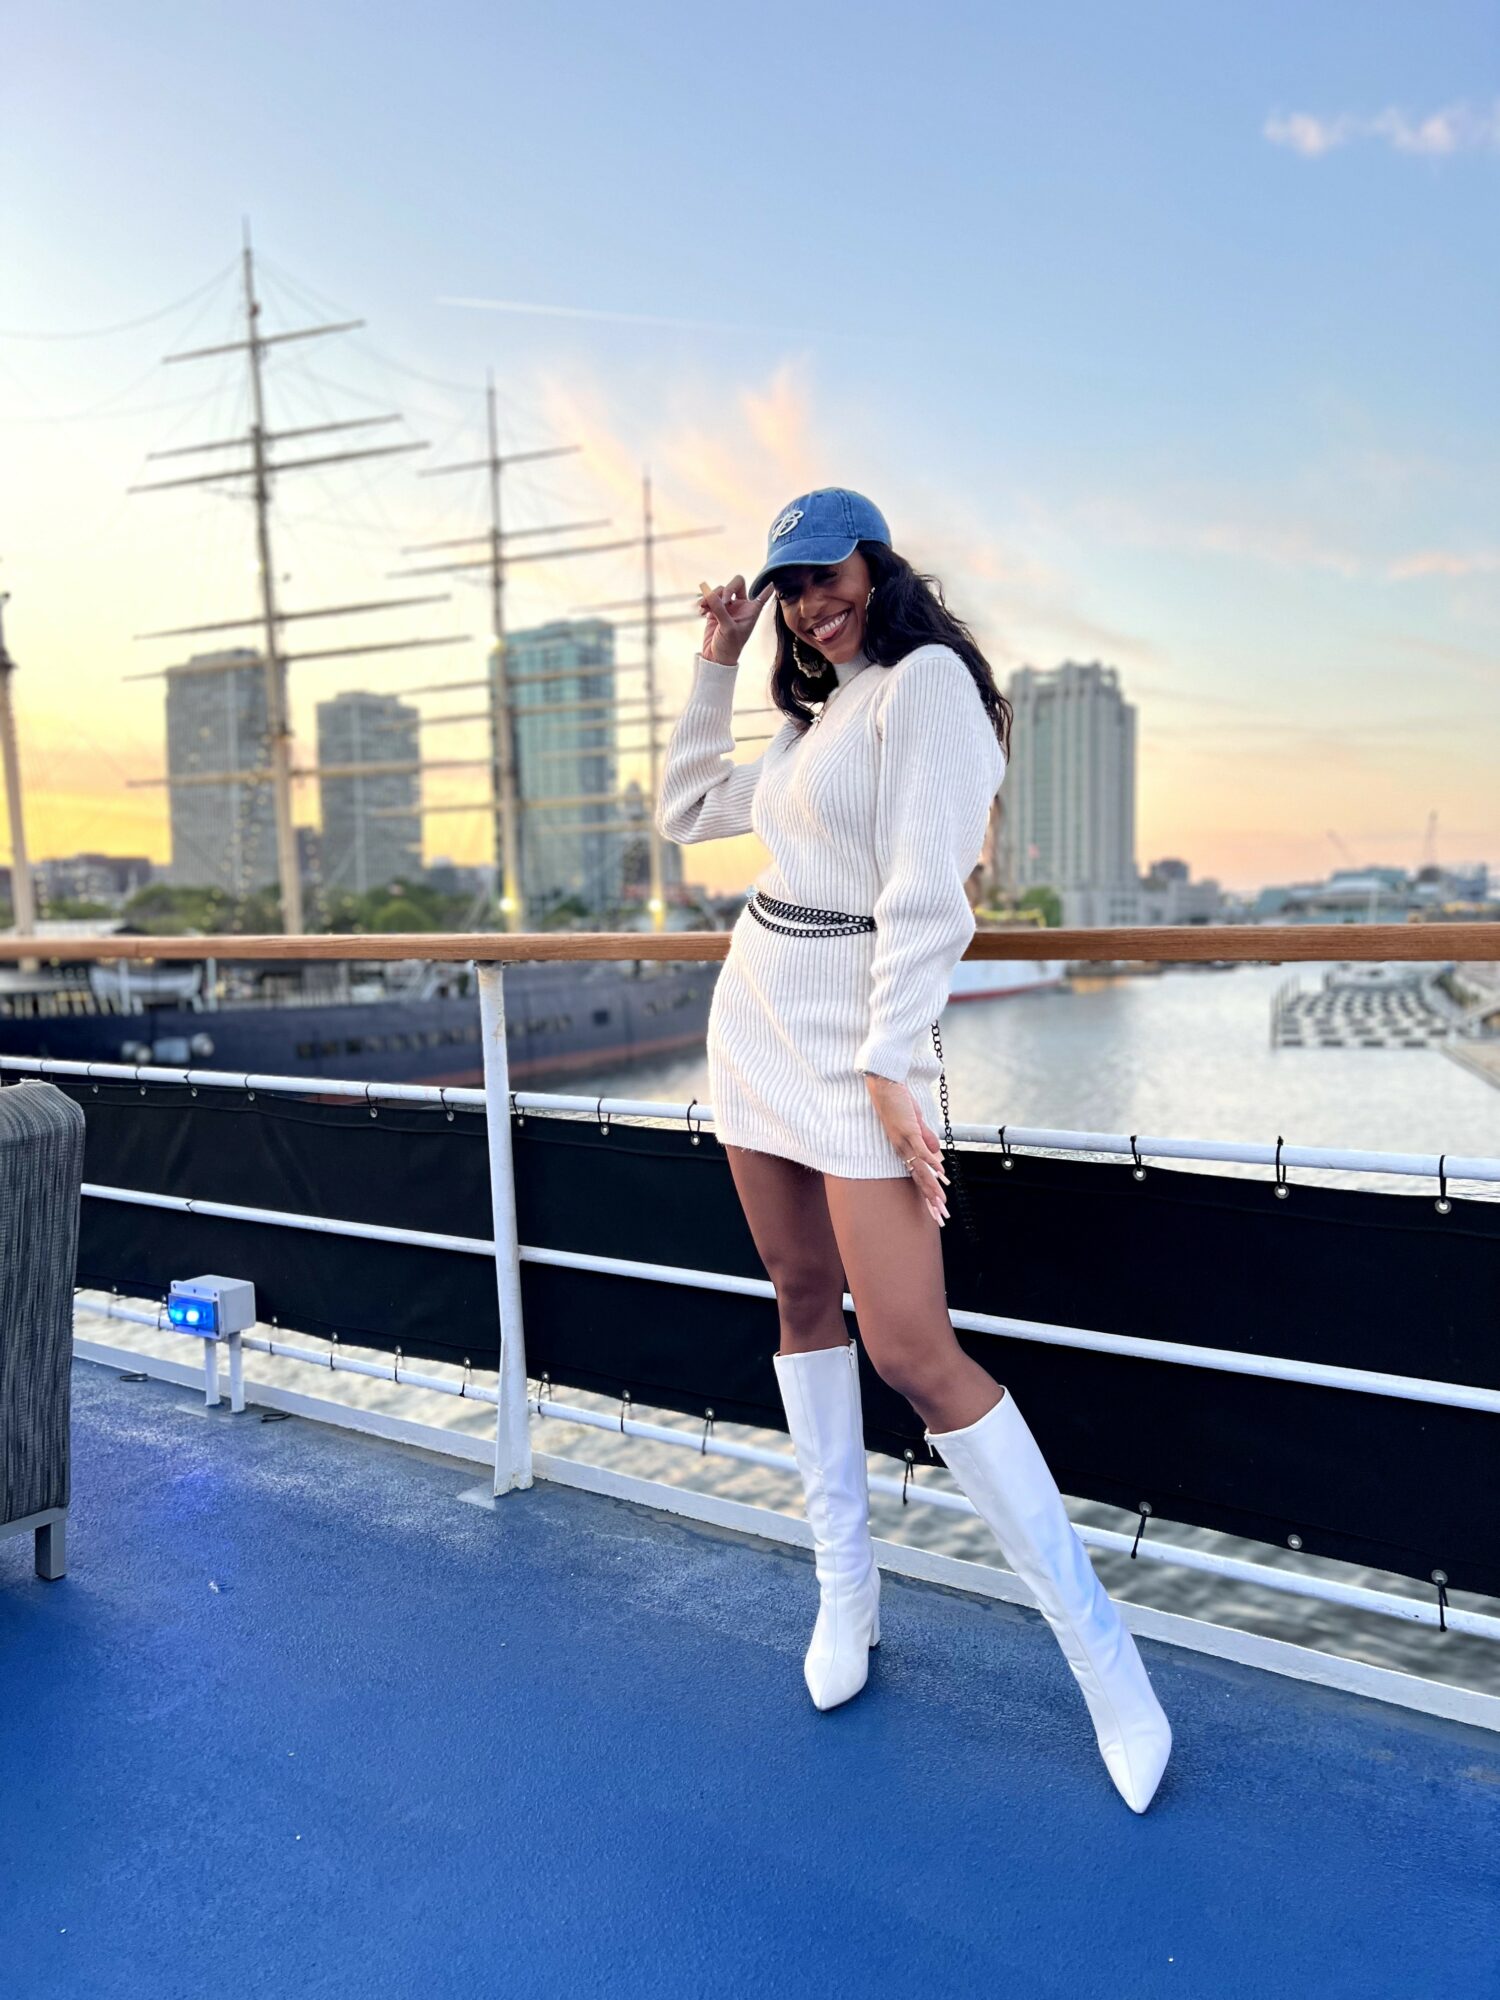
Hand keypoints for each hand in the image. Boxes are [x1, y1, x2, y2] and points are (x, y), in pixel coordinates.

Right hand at [696, 574, 772, 665]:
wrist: (716, 658)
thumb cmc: (729, 647)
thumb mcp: (728, 628)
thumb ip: (720, 609)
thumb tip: (710, 593)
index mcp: (751, 611)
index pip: (762, 596)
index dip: (767, 588)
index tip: (772, 583)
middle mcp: (741, 607)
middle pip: (736, 584)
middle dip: (726, 589)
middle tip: (722, 601)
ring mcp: (728, 608)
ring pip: (720, 591)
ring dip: (710, 596)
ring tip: (703, 607)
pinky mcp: (715, 611)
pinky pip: (710, 599)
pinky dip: (705, 602)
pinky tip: (701, 611)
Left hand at [862, 1075, 950, 1225]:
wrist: (884, 1084)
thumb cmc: (899, 1103)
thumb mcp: (916, 1124)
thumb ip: (927, 1139)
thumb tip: (938, 1157)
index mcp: (905, 1151)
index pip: (919, 1178)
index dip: (929, 1195)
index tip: (937, 1211)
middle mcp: (903, 1151)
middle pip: (920, 1181)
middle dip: (931, 1201)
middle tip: (941, 1219)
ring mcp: (905, 1142)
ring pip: (921, 1170)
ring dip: (933, 1187)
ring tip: (941, 1203)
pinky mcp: (908, 1131)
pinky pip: (921, 1150)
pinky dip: (931, 1162)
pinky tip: (941, 1174)